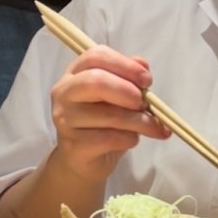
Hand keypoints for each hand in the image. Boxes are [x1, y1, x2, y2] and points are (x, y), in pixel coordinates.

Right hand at [50, 45, 168, 182]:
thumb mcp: (116, 98)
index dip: (125, 65)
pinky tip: (133, 140)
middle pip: (96, 81)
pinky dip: (130, 139)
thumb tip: (143, 65)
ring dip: (139, 121)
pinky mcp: (74, 145)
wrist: (82, 161)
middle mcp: (64, 93)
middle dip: (128, 91)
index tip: (147, 80)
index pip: (96, 56)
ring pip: (108, 114)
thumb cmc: (102, 125)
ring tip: (153, 126)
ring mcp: (65, 119)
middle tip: (145, 103)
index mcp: (74, 74)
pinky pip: (110, 138)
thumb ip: (128, 79)